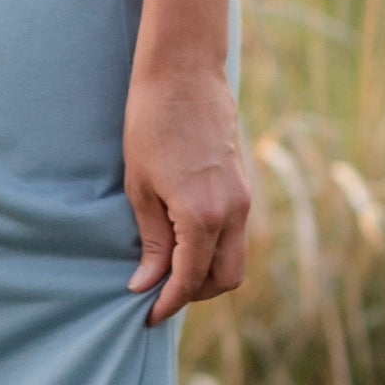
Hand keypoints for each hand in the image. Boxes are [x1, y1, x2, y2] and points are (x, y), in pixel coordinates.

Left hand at [124, 59, 250, 324]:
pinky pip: (236, 233)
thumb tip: (146, 283)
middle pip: (225, 279)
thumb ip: (152, 240)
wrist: (184, 70)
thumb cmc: (151, 122)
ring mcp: (243, 197)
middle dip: (193, 294)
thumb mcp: (140, 185)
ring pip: (235, 258)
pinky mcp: (243, 184)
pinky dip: (215, 248)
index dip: (167, 303)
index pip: (188, 279)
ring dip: (207, 272)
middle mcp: (232, 212)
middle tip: (159, 292)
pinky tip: (186, 240)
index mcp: (202, 215)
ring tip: (171, 268)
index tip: (146, 314)